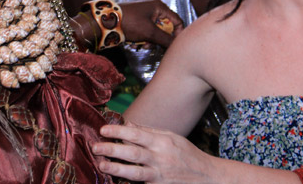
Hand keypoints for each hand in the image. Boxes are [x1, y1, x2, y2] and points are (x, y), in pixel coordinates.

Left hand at [92, 122, 212, 182]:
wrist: (207, 177)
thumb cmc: (187, 154)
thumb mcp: (171, 137)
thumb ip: (148, 132)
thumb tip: (127, 124)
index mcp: (162, 142)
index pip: (136, 135)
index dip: (118, 131)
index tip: (103, 129)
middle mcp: (160, 158)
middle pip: (133, 153)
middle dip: (112, 149)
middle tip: (95, 146)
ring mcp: (160, 176)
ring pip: (135, 173)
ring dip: (116, 169)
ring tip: (102, 165)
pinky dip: (129, 183)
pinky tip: (116, 181)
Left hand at [120, 0, 183, 47]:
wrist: (107, 21)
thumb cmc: (130, 22)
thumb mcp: (150, 32)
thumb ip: (165, 39)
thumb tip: (176, 45)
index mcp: (159, 7)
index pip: (177, 21)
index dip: (178, 33)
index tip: (174, 45)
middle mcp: (154, 9)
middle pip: (166, 28)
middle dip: (160, 39)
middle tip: (154, 46)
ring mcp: (145, 15)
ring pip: (156, 32)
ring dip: (150, 41)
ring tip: (142, 45)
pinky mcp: (138, 21)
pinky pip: (146, 32)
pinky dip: (143, 39)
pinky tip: (136, 44)